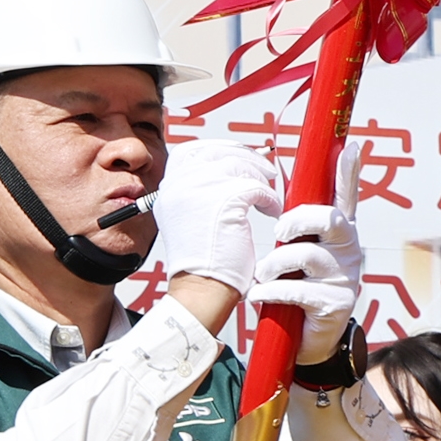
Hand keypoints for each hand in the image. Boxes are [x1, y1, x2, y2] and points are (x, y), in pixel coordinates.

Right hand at [149, 139, 277, 295]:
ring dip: (259, 178)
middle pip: (218, 152)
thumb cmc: (202, 265)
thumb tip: (225, 176)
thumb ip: (199, 195)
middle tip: (265, 170)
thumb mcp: (190, 221)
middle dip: (246, 158)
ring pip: (240, 165)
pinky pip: (256, 187)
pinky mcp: (226, 200)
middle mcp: (180, 185)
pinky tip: (271, 211)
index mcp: (169, 190)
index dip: (221, 151)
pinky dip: (269, 198)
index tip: (240, 158)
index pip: (193, 152)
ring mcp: (201, 190)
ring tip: (267, 196)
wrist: (201, 290)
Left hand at [247, 143, 365, 362]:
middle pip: (329, 218)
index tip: (350, 147)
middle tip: (277, 234)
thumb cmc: (298, 287)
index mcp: (337, 233)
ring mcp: (345, 277)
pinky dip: (270, 292)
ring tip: (261, 276)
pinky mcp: (335, 303)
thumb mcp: (297, 254)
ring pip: (306, 256)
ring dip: (273, 265)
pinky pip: (296, 290)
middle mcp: (348, 250)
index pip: (345, 197)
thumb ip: (294, 229)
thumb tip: (273, 190)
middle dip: (297, 220)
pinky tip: (259, 296)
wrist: (306, 339)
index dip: (348, 173)